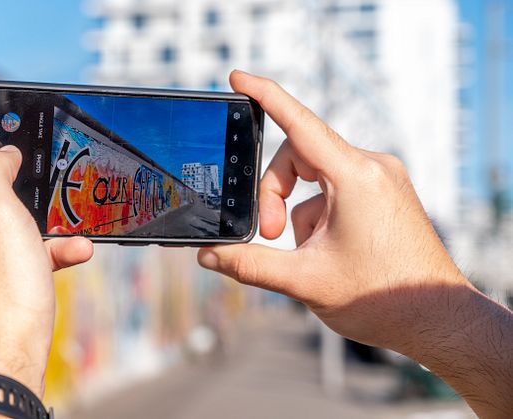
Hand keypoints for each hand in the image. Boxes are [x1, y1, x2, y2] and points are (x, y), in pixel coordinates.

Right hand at [199, 71, 512, 416]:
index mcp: (355, 177)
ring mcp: (381, 179)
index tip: (238, 79)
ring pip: (315, 177)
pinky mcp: (384, 193)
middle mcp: (372, 168)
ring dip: (296, 210)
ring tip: (306, 253)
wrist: (436, 320)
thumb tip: (209, 256)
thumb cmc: (382, 298)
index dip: (265, 97)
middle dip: (274, 193)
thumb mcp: (305, 280)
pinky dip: (317, 215)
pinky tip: (327, 251)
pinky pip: (335, 190)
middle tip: (267, 235)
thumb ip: (249, 264)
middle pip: (299, 157)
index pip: (300, 124)